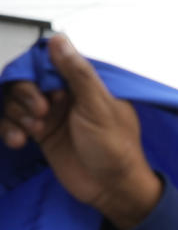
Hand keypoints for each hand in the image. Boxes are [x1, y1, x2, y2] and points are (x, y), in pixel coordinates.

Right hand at [0, 34, 159, 229]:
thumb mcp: (99, 107)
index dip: (37, 69)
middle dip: (26, 92)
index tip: (42, 86)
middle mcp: (66, 96)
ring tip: (34, 129)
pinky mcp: (41, 134)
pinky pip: (14, 122)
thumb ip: (78, 73)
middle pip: (28, 79)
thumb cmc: (116, 149)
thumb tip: (59, 40)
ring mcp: (52, 115)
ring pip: (16, 100)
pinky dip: (10, 128)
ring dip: (17, 112)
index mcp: (85, 84)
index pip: (49, 61)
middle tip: (42, 111)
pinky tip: (19, 140)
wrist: (112, 189)